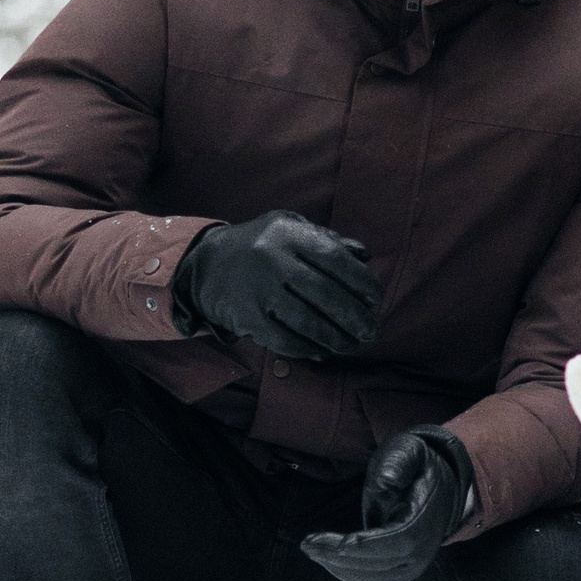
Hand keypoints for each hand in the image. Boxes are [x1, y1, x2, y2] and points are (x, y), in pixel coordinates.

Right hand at [172, 210, 381, 359]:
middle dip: (354, 317)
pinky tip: (321, 351)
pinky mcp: (247, 317)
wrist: (205, 265)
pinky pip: (285, 339)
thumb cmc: (261, 247)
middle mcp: (272, 258)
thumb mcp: (289, 230)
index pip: (335, 258)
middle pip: (325, 294)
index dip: (361, 281)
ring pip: (308, 321)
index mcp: (287, 233)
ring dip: (335, 338)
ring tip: (350, 345)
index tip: (375, 299)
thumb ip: (327, 240)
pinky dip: (308, 348)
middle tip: (371, 331)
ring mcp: (258, 289)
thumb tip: (365, 256)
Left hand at [300, 427, 475, 580]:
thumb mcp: (408, 451)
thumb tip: (387, 484)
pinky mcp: (404, 571)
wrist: (441, 486)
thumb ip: (397, 464)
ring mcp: (416, 565)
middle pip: (382, 565)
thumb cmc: (416, 467)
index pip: (398, 541)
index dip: (365, 546)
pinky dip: (350, 576)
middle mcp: (424, 550)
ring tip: (314, 549)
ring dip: (341, 569)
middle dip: (341, 558)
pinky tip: (330, 560)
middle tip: (308, 544)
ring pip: (376, 580)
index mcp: (425, 520)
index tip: (334, 542)